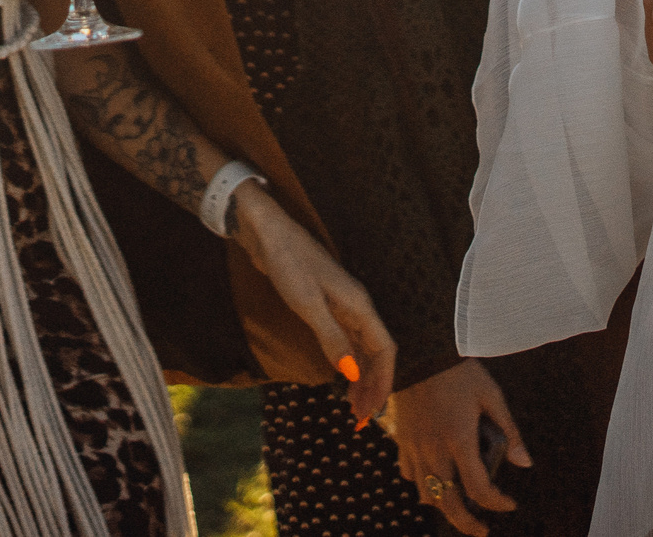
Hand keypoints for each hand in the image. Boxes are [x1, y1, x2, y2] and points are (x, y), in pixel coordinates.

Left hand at [229, 181, 397, 426]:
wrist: (268, 235)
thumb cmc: (288, 264)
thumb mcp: (308, 305)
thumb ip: (332, 339)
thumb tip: (351, 374)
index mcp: (359, 305)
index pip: (384, 349)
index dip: (382, 382)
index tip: (371, 411)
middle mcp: (356, 306)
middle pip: (376, 352)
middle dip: (374, 386)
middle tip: (361, 418)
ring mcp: (342, 306)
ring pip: (362, 348)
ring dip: (362, 377)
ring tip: (353, 406)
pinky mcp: (326, 305)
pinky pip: (348, 341)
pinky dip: (348, 362)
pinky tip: (341, 376)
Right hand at [387, 359, 527, 535]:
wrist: (420, 353)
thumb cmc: (459, 372)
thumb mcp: (491, 396)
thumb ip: (509, 431)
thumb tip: (525, 462)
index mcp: (460, 440)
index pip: (479, 488)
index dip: (497, 503)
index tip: (509, 503)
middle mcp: (435, 450)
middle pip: (449, 503)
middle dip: (467, 523)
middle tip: (481, 529)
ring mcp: (415, 448)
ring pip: (426, 494)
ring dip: (444, 506)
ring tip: (460, 506)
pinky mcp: (402, 441)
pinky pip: (410, 474)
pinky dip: (422, 484)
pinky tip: (435, 478)